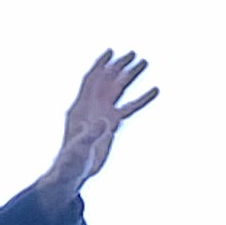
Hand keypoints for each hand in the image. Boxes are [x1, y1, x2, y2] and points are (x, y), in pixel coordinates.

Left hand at [40, 48, 158, 206]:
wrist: (73, 172)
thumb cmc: (70, 161)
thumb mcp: (78, 149)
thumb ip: (89, 135)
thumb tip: (104, 122)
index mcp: (80, 108)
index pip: (90, 80)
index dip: (100, 65)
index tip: (111, 52)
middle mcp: (92, 106)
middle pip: (107, 80)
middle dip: (119, 66)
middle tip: (134, 53)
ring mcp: (102, 114)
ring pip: (118, 90)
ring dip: (129, 76)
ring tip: (144, 62)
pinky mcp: (112, 124)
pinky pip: (129, 107)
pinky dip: (141, 99)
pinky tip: (154, 90)